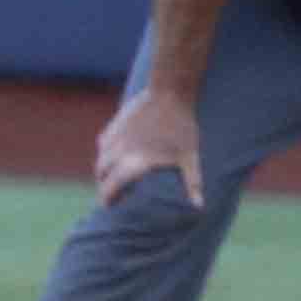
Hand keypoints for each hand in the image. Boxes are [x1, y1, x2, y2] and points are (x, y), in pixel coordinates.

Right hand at [95, 87, 201, 207]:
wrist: (169, 93)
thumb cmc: (182, 126)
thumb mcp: (190, 157)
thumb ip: (192, 183)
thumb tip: (199, 207)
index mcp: (135, 163)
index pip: (111, 187)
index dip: (107, 199)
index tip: (108, 206)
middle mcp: (119, 152)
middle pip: (101, 174)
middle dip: (104, 186)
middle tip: (112, 193)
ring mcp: (115, 137)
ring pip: (101, 159)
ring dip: (103, 170)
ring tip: (112, 175)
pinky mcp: (114, 125)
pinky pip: (103, 143)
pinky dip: (106, 152)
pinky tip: (114, 153)